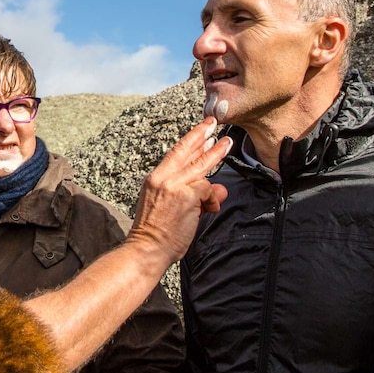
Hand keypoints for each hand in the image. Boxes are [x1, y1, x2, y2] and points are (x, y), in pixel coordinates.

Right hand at [127, 117, 230, 262]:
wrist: (147, 249)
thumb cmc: (156, 232)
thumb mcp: (172, 209)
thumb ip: (195, 196)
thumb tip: (219, 190)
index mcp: (155, 179)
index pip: (174, 154)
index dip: (190, 140)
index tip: (202, 130)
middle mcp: (162, 178)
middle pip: (185, 151)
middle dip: (201, 135)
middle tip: (213, 123)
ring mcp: (174, 186)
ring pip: (200, 165)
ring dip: (215, 153)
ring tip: (226, 143)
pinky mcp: (186, 196)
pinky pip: (207, 190)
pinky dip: (211, 200)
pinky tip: (210, 208)